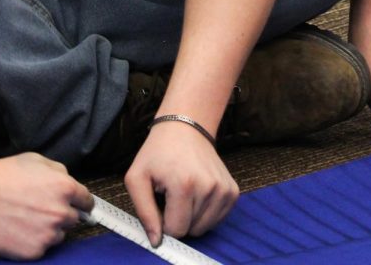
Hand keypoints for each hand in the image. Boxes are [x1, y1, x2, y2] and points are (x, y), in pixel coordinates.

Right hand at [0, 153, 92, 259]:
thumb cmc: (1, 175)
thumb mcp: (36, 160)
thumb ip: (59, 171)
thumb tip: (69, 181)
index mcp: (65, 188)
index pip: (87, 202)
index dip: (79, 203)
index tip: (76, 206)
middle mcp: (61, 213)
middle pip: (73, 219)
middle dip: (61, 214)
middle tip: (39, 210)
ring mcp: (47, 234)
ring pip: (58, 235)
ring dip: (48, 230)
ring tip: (25, 220)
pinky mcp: (33, 251)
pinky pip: (42, 249)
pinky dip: (33, 242)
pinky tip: (17, 231)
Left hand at [125, 121, 237, 244]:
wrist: (186, 128)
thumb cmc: (158, 153)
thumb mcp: (137, 178)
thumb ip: (144, 212)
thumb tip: (156, 241)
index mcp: (184, 185)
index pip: (176, 230)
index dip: (164, 223)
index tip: (161, 204)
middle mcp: (209, 187)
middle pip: (191, 230)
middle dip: (178, 219)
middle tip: (172, 195)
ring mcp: (224, 189)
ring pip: (205, 227)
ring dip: (192, 216)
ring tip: (185, 192)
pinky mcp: (233, 190)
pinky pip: (218, 219)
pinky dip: (206, 213)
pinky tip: (198, 194)